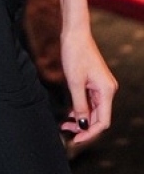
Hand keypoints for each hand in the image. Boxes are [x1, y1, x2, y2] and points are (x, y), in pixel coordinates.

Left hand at [59, 29, 117, 146]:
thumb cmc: (75, 54)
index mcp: (107, 91)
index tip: (76, 139)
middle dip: (83, 126)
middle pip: (98, 117)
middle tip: (66, 131)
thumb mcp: (74, 82)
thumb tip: (83, 124)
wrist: (75, 33)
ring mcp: (102, 86)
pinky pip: (90, 101)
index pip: (102, 121)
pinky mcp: (95, 82)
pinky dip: (81, 109)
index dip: (90, 133)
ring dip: (81, 119)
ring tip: (65, 124)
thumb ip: (80, 105)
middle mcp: (108, 90)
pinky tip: (70, 114)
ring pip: (94, 110)